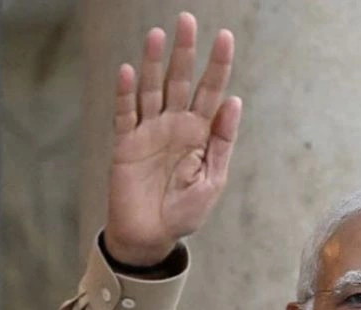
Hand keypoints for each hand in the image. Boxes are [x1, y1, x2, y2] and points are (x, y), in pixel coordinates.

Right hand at [106, 13, 241, 265]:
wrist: (152, 236)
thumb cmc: (185, 211)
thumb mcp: (213, 180)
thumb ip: (222, 142)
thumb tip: (235, 102)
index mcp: (201, 133)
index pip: (211, 92)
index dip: (218, 65)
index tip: (225, 37)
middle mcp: (175, 125)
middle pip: (180, 81)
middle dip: (184, 52)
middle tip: (187, 20)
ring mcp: (149, 131)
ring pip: (152, 89)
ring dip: (153, 63)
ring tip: (158, 35)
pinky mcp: (125, 143)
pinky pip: (125, 113)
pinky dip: (126, 93)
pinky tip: (129, 70)